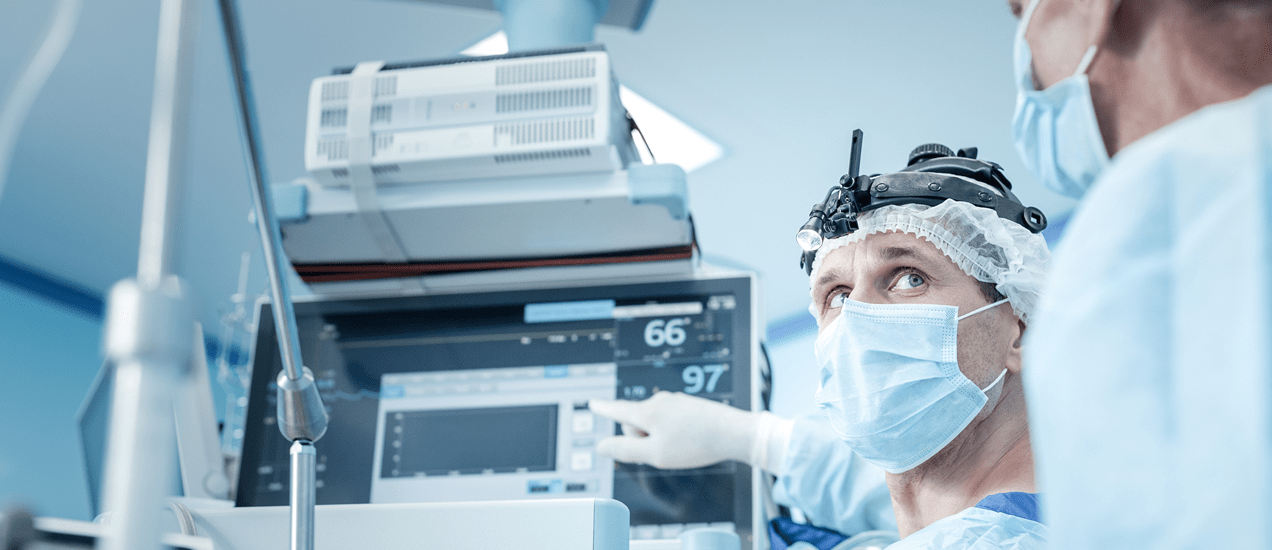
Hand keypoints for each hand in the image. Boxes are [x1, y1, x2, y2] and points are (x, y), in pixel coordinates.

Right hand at [588, 391, 756, 468]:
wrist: (732, 433)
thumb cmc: (695, 444)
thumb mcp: (654, 454)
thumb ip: (625, 450)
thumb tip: (601, 446)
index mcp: (648, 411)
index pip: (618, 410)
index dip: (604, 409)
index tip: (593, 403)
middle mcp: (660, 401)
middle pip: (637, 421)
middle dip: (641, 438)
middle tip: (661, 452)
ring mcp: (676, 402)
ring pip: (655, 422)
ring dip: (659, 437)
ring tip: (681, 448)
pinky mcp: (689, 406)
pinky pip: (671, 420)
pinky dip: (674, 433)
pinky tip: (690, 442)